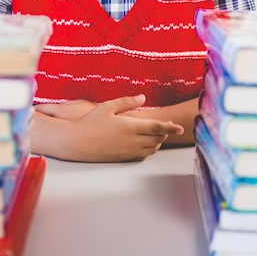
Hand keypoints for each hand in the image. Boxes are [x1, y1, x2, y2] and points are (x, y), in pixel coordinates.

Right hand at [38, 94, 183, 162]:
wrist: (76, 142)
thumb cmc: (90, 122)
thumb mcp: (108, 106)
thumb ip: (127, 102)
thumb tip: (142, 97)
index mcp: (129, 126)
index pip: (156, 127)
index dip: (170, 127)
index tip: (180, 127)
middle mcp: (131, 141)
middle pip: (156, 139)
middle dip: (165, 133)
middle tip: (168, 126)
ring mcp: (127, 151)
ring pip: (150, 149)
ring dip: (157, 142)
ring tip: (158, 134)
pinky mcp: (122, 158)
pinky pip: (141, 156)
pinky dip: (148, 150)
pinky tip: (145, 144)